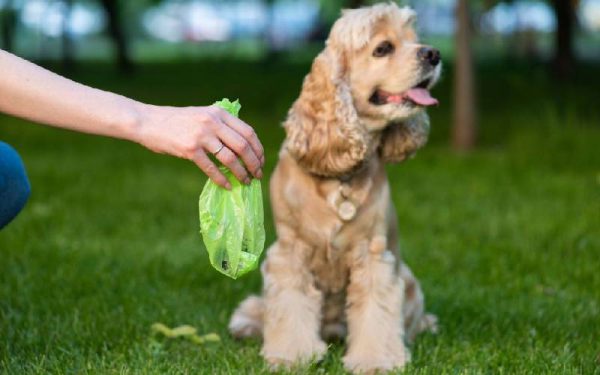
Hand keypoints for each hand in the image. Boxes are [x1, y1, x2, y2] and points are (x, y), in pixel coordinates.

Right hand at [135, 104, 264, 188]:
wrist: (148, 121)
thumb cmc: (176, 120)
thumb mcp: (202, 113)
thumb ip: (220, 123)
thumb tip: (242, 141)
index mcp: (219, 113)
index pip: (248, 132)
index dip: (258, 149)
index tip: (261, 161)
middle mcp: (212, 122)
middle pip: (243, 146)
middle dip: (254, 163)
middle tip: (258, 175)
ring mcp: (201, 136)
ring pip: (230, 158)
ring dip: (241, 173)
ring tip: (246, 181)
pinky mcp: (189, 149)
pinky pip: (211, 168)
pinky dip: (222, 179)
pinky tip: (228, 186)